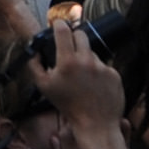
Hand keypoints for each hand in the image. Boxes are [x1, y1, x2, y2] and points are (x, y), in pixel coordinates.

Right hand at [41, 17, 125, 131]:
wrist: (96, 124)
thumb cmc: (69, 106)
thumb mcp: (44, 87)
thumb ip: (35, 66)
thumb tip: (34, 52)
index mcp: (67, 61)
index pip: (63, 30)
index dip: (59, 24)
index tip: (58, 26)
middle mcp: (86, 60)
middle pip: (80, 34)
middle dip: (74, 38)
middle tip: (70, 50)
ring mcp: (102, 66)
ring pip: (92, 52)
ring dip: (86, 58)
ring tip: (83, 76)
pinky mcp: (114, 74)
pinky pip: (104, 65)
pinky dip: (98, 71)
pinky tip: (94, 84)